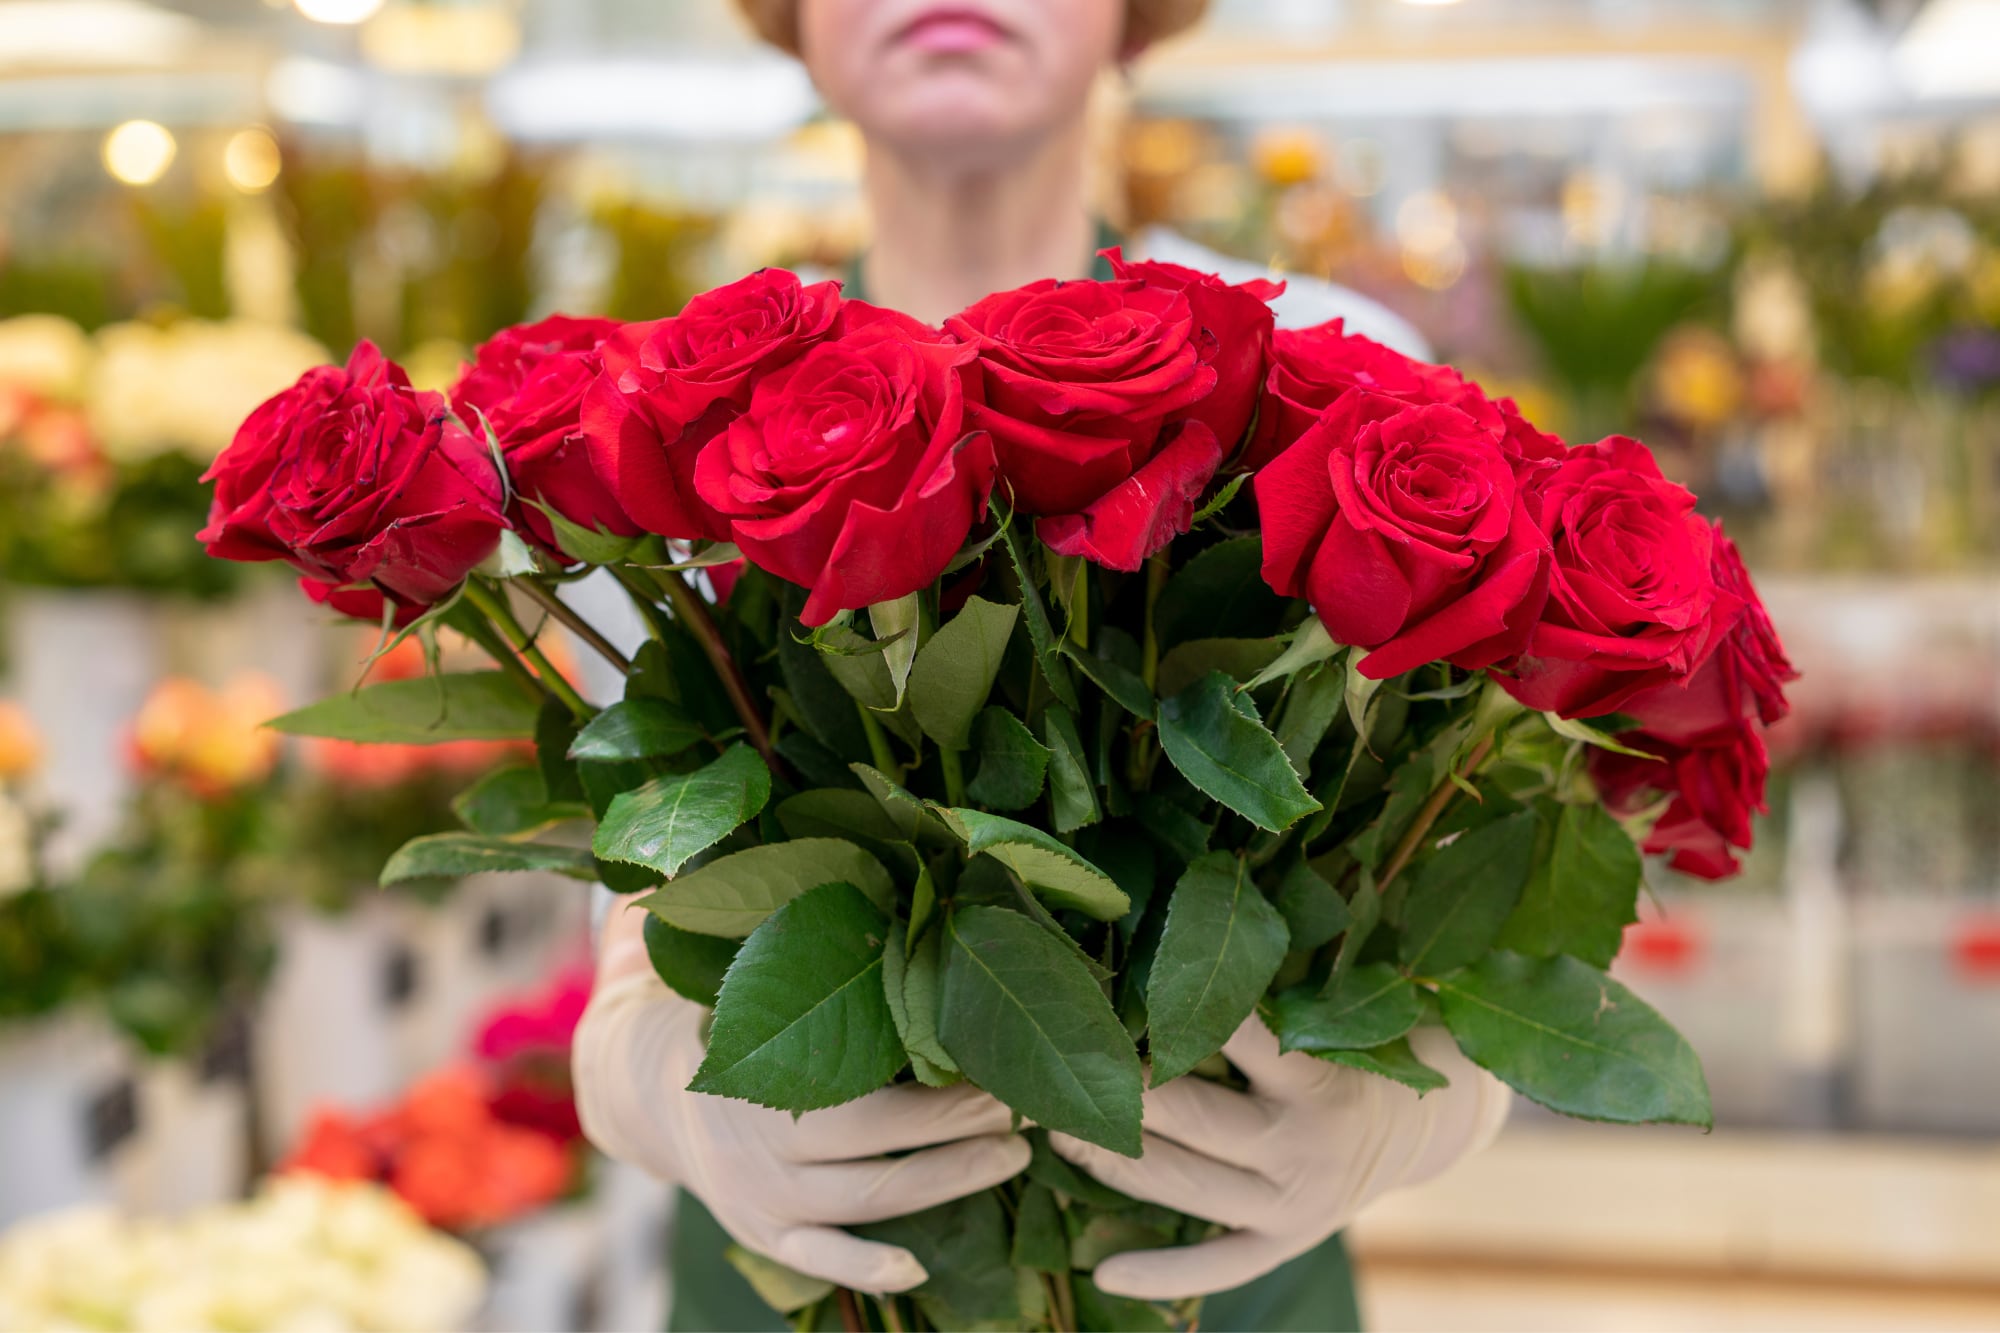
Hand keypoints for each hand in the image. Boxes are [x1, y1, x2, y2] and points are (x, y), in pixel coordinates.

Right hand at [574, 921, 1029, 1293]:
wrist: (646, 1081)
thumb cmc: (727, 1002)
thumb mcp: (751, 959)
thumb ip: (800, 919)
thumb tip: (867, 840)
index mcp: (758, 1066)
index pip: (865, 1083)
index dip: (941, 1083)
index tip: (1003, 1061)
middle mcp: (758, 1139)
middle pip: (878, 1144)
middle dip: (960, 1127)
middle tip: (1026, 1105)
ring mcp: (759, 1195)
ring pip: (867, 1201)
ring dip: (947, 1182)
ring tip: (1015, 1155)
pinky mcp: (761, 1232)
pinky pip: (818, 1259)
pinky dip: (867, 1266)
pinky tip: (922, 1263)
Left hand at [1049, 1019, 1510, 1300]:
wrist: (1426, 1125)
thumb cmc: (1364, 1044)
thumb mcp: (1339, 1005)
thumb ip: (1278, 973)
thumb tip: (1213, 895)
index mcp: (1320, 1081)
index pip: (1235, 1039)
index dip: (1169, 1011)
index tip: (1109, 991)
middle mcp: (1304, 1149)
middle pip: (1191, 1119)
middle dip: (1122, 1091)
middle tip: (1062, 1062)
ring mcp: (1293, 1206)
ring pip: (1185, 1186)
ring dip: (1113, 1161)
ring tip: (1057, 1132)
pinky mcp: (1286, 1243)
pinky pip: (1218, 1265)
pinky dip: (1161, 1272)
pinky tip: (1102, 1268)